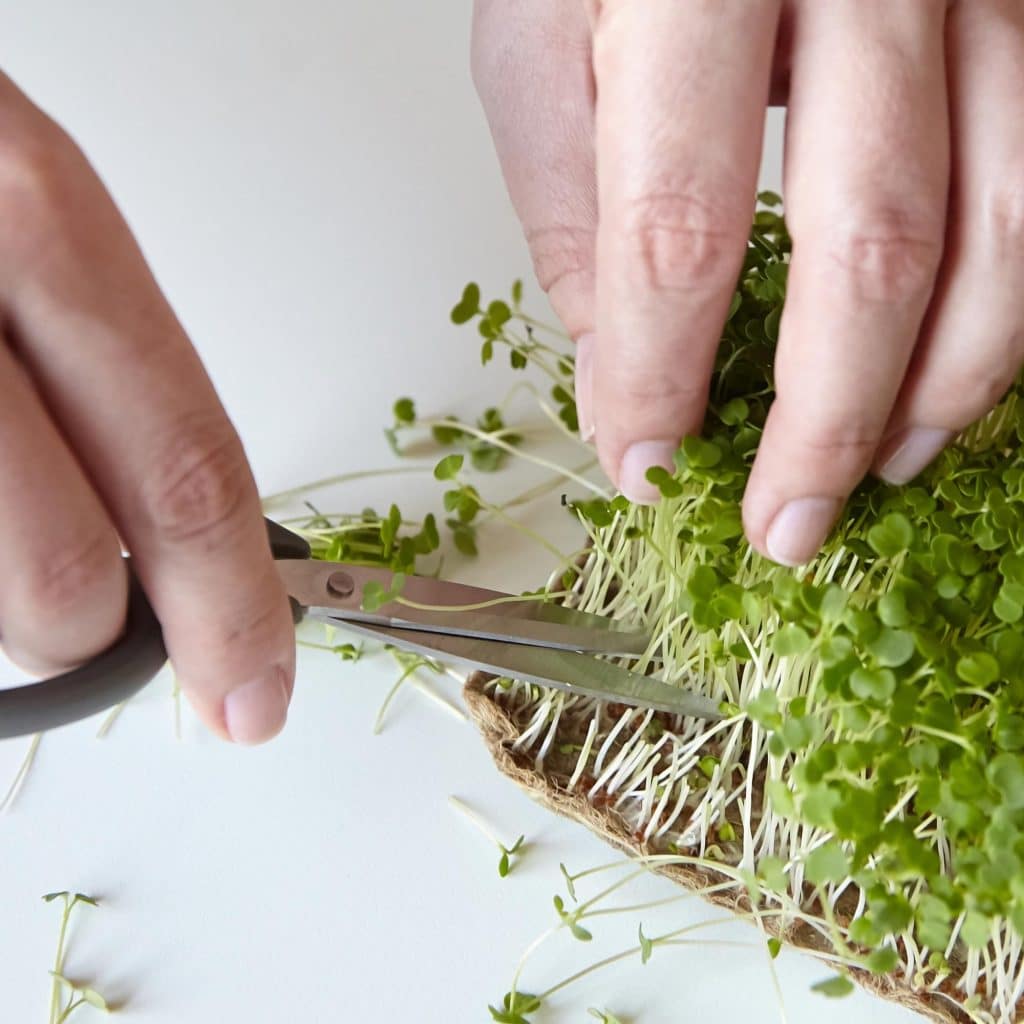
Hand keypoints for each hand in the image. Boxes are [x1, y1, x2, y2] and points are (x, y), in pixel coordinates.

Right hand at [0, 74, 293, 741]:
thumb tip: (174, 549)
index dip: (233, 611)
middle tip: (93, 618)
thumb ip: (104, 375)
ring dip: (0, 598)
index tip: (255, 692)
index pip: (187, 471)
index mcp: (42, 226)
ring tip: (5, 496)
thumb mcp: (25, 214)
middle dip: (90, 635)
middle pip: (61, 573)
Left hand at [472, 0, 1023, 564]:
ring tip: (876, 472)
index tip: (646, 466)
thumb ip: (572, 212)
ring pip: (1005, 224)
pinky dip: (1004, 305)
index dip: (662, 375)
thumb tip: (619, 373)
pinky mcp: (1023, 8)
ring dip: (943, 385)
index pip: (679, 228)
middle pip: (870, 245)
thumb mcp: (539, 44)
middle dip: (822, 420)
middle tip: (782, 528)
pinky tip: (947, 375)